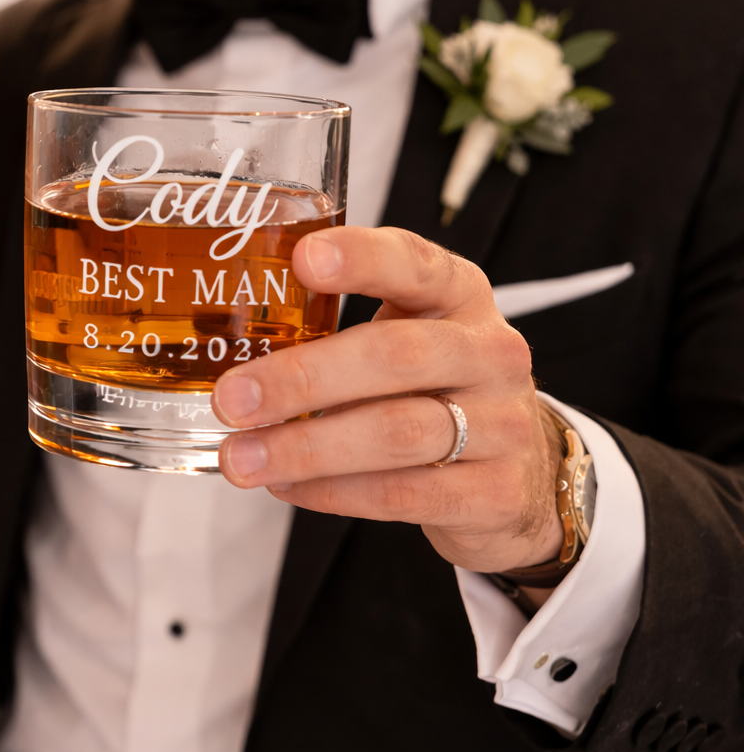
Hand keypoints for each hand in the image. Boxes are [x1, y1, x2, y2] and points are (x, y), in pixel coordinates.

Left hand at [212, 226, 563, 572]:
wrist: (523, 473)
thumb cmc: (434, 388)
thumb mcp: (404, 335)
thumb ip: (338, 327)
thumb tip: (227, 343)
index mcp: (458, 295)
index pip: (414, 263)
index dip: (361, 258)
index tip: (302, 259)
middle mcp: (488, 352)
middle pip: (393, 356)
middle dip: (301, 378)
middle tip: (231, 399)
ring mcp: (502, 424)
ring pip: (395, 432)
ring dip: (305, 447)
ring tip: (241, 458)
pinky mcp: (495, 492)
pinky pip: (403, 493)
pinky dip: (334, 492)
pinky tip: (286, 487)